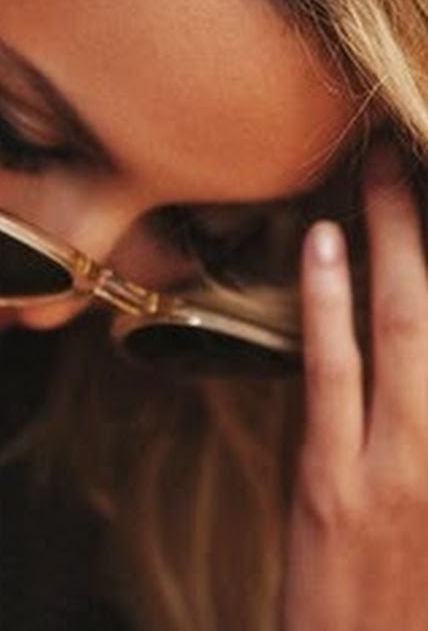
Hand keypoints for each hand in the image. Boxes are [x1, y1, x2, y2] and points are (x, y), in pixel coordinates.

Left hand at [284, 145, 427, 628]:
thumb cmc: (405, 587)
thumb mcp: (422, 490)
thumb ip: (416, 412)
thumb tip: (406, 330)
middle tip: (408, 152)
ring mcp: (407, 464)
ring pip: (410, 325)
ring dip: (396, 238)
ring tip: (377, 169)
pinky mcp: (336, 481)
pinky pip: (336, 373)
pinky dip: (331, 301)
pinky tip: (323, 241)